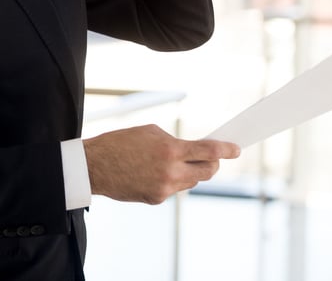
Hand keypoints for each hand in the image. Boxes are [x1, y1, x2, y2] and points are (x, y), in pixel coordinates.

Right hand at [83, 124, 239, 204]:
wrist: (95, 166)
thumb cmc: (119, 143)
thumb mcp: (149, 133)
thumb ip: (174, 141)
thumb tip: (192, 149)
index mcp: (170, 150)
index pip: (209, 151)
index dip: (226, 150)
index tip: (236, 149)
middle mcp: (171, 172)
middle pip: (207, 172)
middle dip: (212, 163)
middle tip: (211, 156)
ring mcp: (164, 188)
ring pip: (191, 182)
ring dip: (190, 171)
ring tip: (175, 161)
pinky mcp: (156, 199)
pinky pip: (174, 189)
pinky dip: (172, 180)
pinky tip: (155, 172)